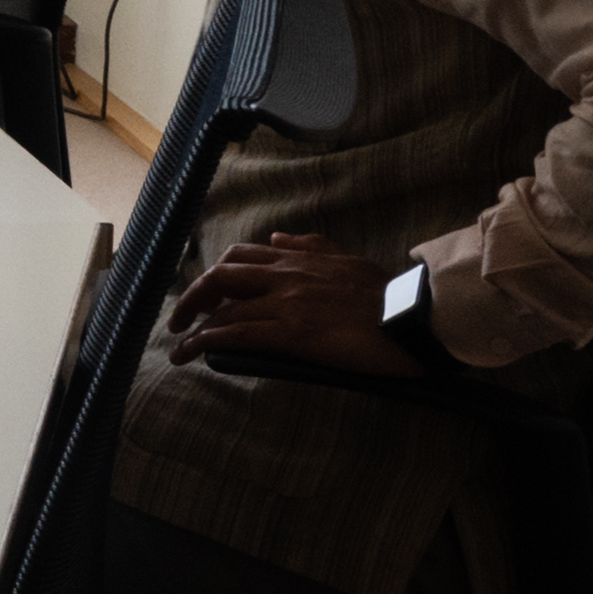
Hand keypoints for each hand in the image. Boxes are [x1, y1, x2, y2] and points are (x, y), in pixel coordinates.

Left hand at [157, 232, 417, 376]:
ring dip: (193, 327)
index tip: (205, 293)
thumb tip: (278, 239)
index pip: (242, 258)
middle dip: (193, 297)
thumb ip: (312, 248)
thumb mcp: (349, 260)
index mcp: (300, 260)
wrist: (414, 318)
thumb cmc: (389, 296)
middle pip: (221, 277)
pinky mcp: (293, 331)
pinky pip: (237, 333)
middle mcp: (286, 276)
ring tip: (178, 347)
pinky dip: (206, 341)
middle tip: (179, 319)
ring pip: (225, 308)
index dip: (216, 275)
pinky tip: (191, 353)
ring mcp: (287, 303)